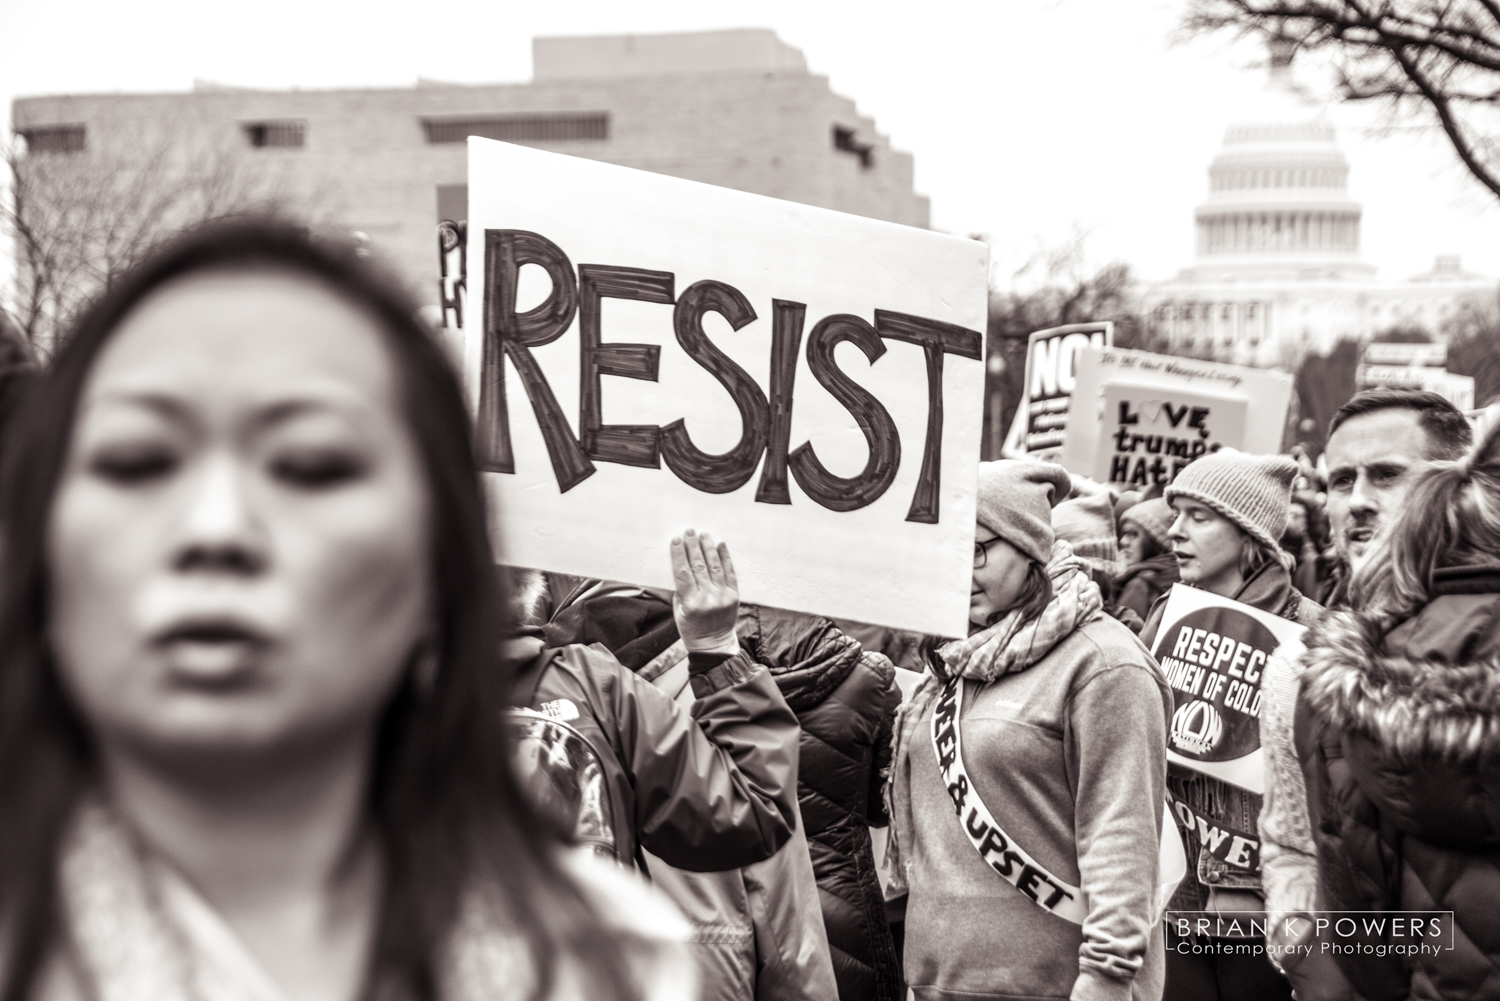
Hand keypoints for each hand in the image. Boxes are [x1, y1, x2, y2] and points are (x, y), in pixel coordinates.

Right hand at [670, 529, 739, 654]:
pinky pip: (729, 573)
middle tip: (689, 531)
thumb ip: (681, 589)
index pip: (683, 573)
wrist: (713, 644)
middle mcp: (707, 598)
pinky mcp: (734, 595)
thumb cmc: (691, 627)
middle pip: (699, 566)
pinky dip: (725, 557)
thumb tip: (683, 563)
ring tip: (703, 534)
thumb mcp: (678, 611)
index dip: (679, 555)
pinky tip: (720, 544)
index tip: (676, 540)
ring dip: (708, 548)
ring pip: (714, 566)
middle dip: (693, 546)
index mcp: (690, 603)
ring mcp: (722, 596)